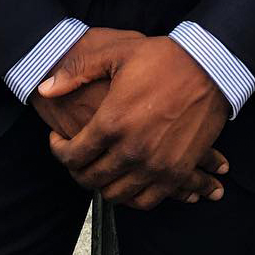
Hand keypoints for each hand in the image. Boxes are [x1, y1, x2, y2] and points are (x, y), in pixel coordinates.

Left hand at [41, 35, 229, 210]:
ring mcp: (156, 165)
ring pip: (117, 195)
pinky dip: (132, 197)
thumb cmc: (162, 58)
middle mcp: (131, 150)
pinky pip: (147, 201)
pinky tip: (126, 182)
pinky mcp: (177, 172)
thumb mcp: (115, 53)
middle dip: (77, 171)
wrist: (209, 67)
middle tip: (76, 158)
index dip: (59, 150)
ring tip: (100, 169)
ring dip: (103, 186)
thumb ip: (76, 71)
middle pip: (92, 179)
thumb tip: (45, 88)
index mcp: (112, 122)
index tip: (58, 141)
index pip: (73, 154)